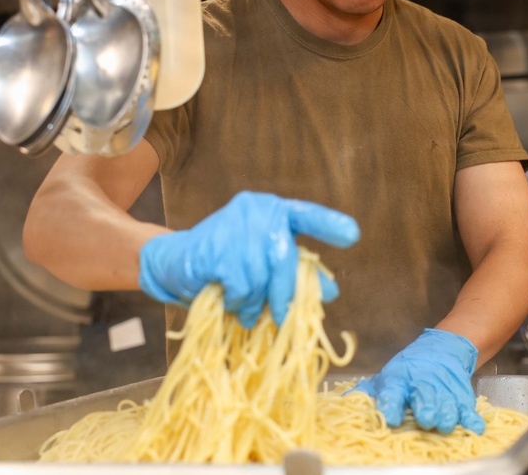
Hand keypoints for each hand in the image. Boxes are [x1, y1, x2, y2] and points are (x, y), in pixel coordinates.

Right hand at [139, 191, 359, 327]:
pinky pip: (242, 288)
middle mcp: (256, 211)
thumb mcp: (264, 266)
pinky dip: (239, 303)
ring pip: (262, 278)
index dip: (329, 225)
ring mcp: (234, 227)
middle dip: (285, 293)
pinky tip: (229, 301)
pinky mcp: (216, 249)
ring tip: (244, 307)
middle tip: (280, 316)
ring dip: (255, 302)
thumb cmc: (226, 263)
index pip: (306, 215)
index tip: (352, 235)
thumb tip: (331, 292)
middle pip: (285, 259)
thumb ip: (296, 272)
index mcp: (273, 210)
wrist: (175, 261)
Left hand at [353, 328, 483, 434]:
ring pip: (447, 402)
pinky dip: (472, 418)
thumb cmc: (409, 369)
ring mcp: (444, 389)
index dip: (390, 404)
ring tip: (445, 424)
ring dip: (447, 413)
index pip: (393, 391)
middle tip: (425, 418)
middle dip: (425, 407)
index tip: (388, 417)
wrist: (443, 349)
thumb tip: (345, 401)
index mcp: (399, 379)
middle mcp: (422, 383)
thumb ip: (368, 392)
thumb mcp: (386, 377)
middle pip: (425, 395)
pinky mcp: (462, 395)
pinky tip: (475, 426)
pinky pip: (468, 407)